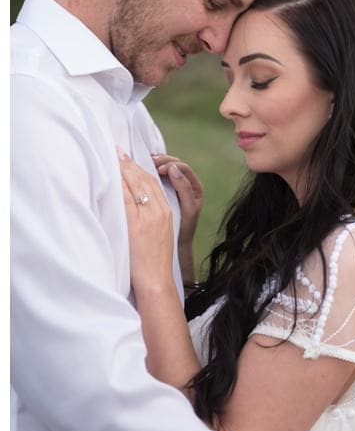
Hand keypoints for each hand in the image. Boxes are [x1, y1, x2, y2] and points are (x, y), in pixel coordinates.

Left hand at [118, 150, 174, 297]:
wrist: (157, 281)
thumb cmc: (151, 263)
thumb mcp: (155, 235)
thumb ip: (147, 218)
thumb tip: (132, 205)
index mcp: (166, 212)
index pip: (153, 184)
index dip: (139, 169)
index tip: (126, 158)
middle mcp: (160, 211)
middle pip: (146, 180)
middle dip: (131, 164)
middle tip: (117, 149)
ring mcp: (150, 217)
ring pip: (137, 185)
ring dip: (124, 169)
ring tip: (113, 156)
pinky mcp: (138, 224)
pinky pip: (127, 198)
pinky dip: (120, 184)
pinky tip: (112, 174)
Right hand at [152, 153, 203, 242]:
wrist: (178, 243)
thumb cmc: (184, 228)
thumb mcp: (188, 208)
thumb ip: (184, 189)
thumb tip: (174, 169)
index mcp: (195, 187)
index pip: (184, 168)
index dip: (171, 164)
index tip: (159, 168)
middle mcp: (188, 185)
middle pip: (175, 165)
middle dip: (163, 160)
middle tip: (150, 161)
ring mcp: (176, 188)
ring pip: (166, 169)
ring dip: (156, 164)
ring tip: (145, 163)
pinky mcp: (166, 192)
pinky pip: (160, 177)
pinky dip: (152, 172)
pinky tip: (142, 171)